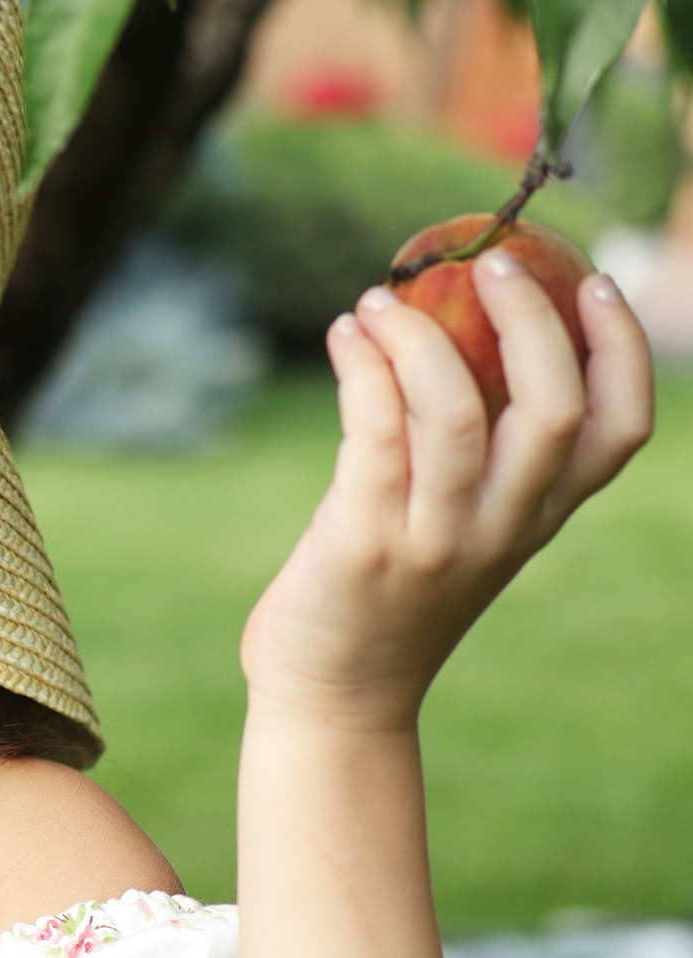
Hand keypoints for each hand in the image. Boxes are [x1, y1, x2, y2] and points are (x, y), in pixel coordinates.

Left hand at [241, 254, 654, 731]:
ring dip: (416, 336)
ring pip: (455, 412)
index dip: (622, 349)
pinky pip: (374, 433)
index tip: (593, 282)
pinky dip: (361, 368)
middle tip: (490, 264)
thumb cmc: (389, 593)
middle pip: (552, 407)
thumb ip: (479, 458)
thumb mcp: (462, 527)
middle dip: (528, 319)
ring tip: (378, 299)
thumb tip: (461, 332)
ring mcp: (436, 539)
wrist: (335, 693)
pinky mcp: (365, 543)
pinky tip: (345, 337)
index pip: (621, 430)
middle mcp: (503, 528)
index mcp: (540, 517)